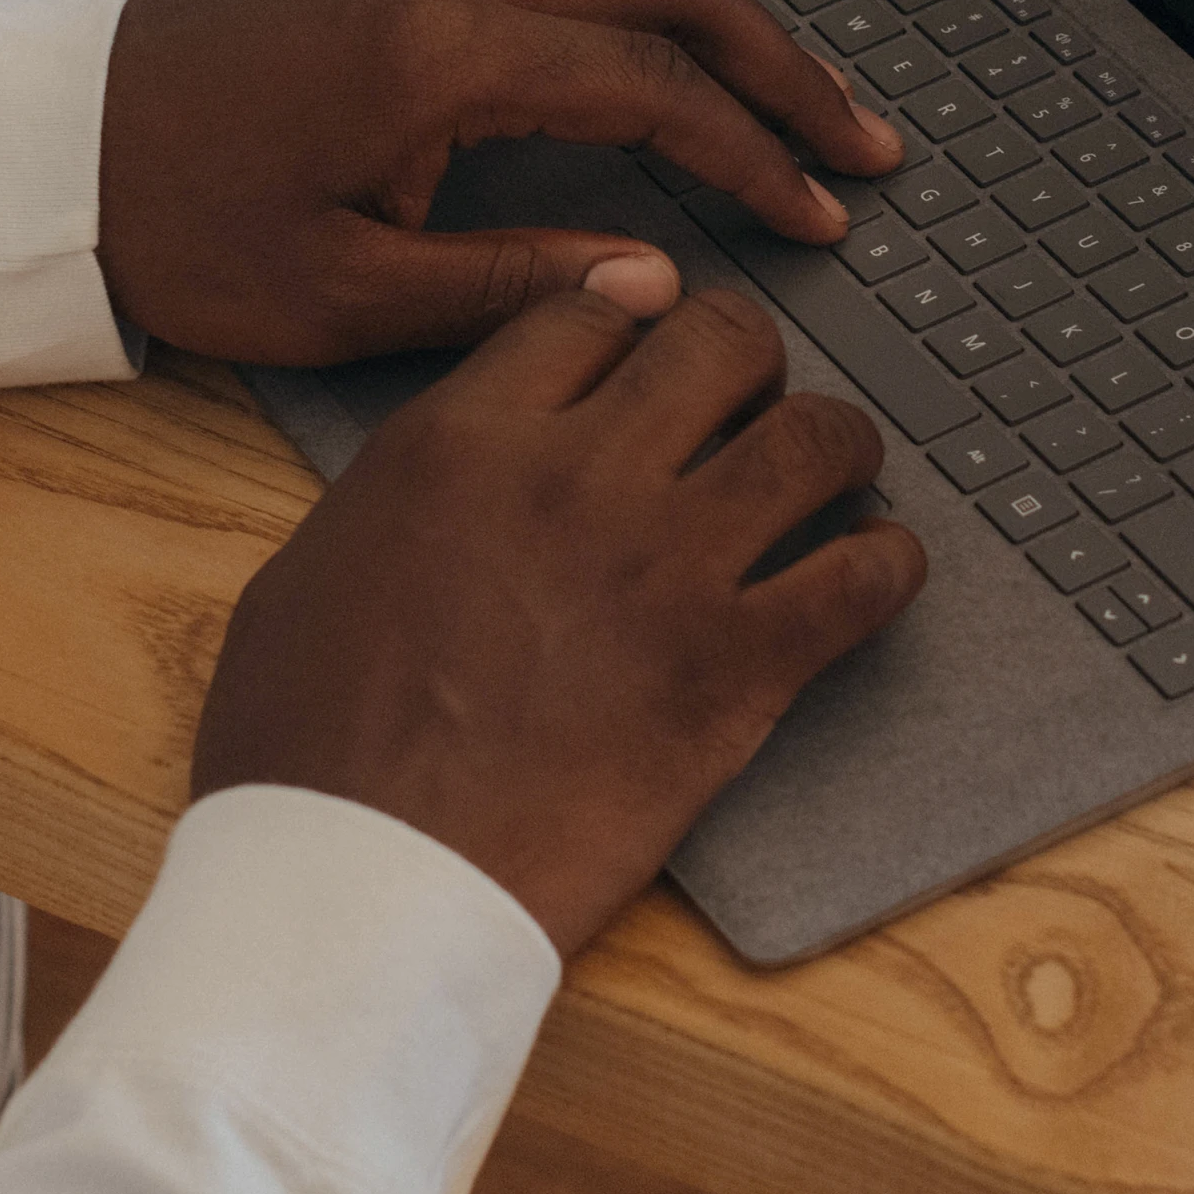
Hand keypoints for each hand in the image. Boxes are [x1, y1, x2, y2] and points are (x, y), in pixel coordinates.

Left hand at [99, 0, 905, 366]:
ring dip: (718, 8)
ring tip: (793, 91)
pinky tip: (675, 44)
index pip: (650, 86)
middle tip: (864, 138)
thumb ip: (515, 284)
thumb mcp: (345, 296)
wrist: (41, 147)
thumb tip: (655, 279)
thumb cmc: (178, 229)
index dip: (751, 154)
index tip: (820, 216)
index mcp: (439, 53)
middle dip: (780, 59)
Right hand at [187, 283, 925, 951]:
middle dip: (748, 362)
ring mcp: (667, 566)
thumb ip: (397, 492)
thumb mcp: (309, 571)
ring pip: (815, 438)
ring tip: (835, 476)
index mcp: (461, 440)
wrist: (363, 879)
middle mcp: (576, 475)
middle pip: (721, 342)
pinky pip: (865, 578)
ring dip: (836, 446)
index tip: (655, 345)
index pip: (589, 314)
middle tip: (749, 406)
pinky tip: (875, 574)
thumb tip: (443, 476)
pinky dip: (888, 566)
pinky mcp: (735, 669)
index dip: (634, 325)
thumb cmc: (305, 749)